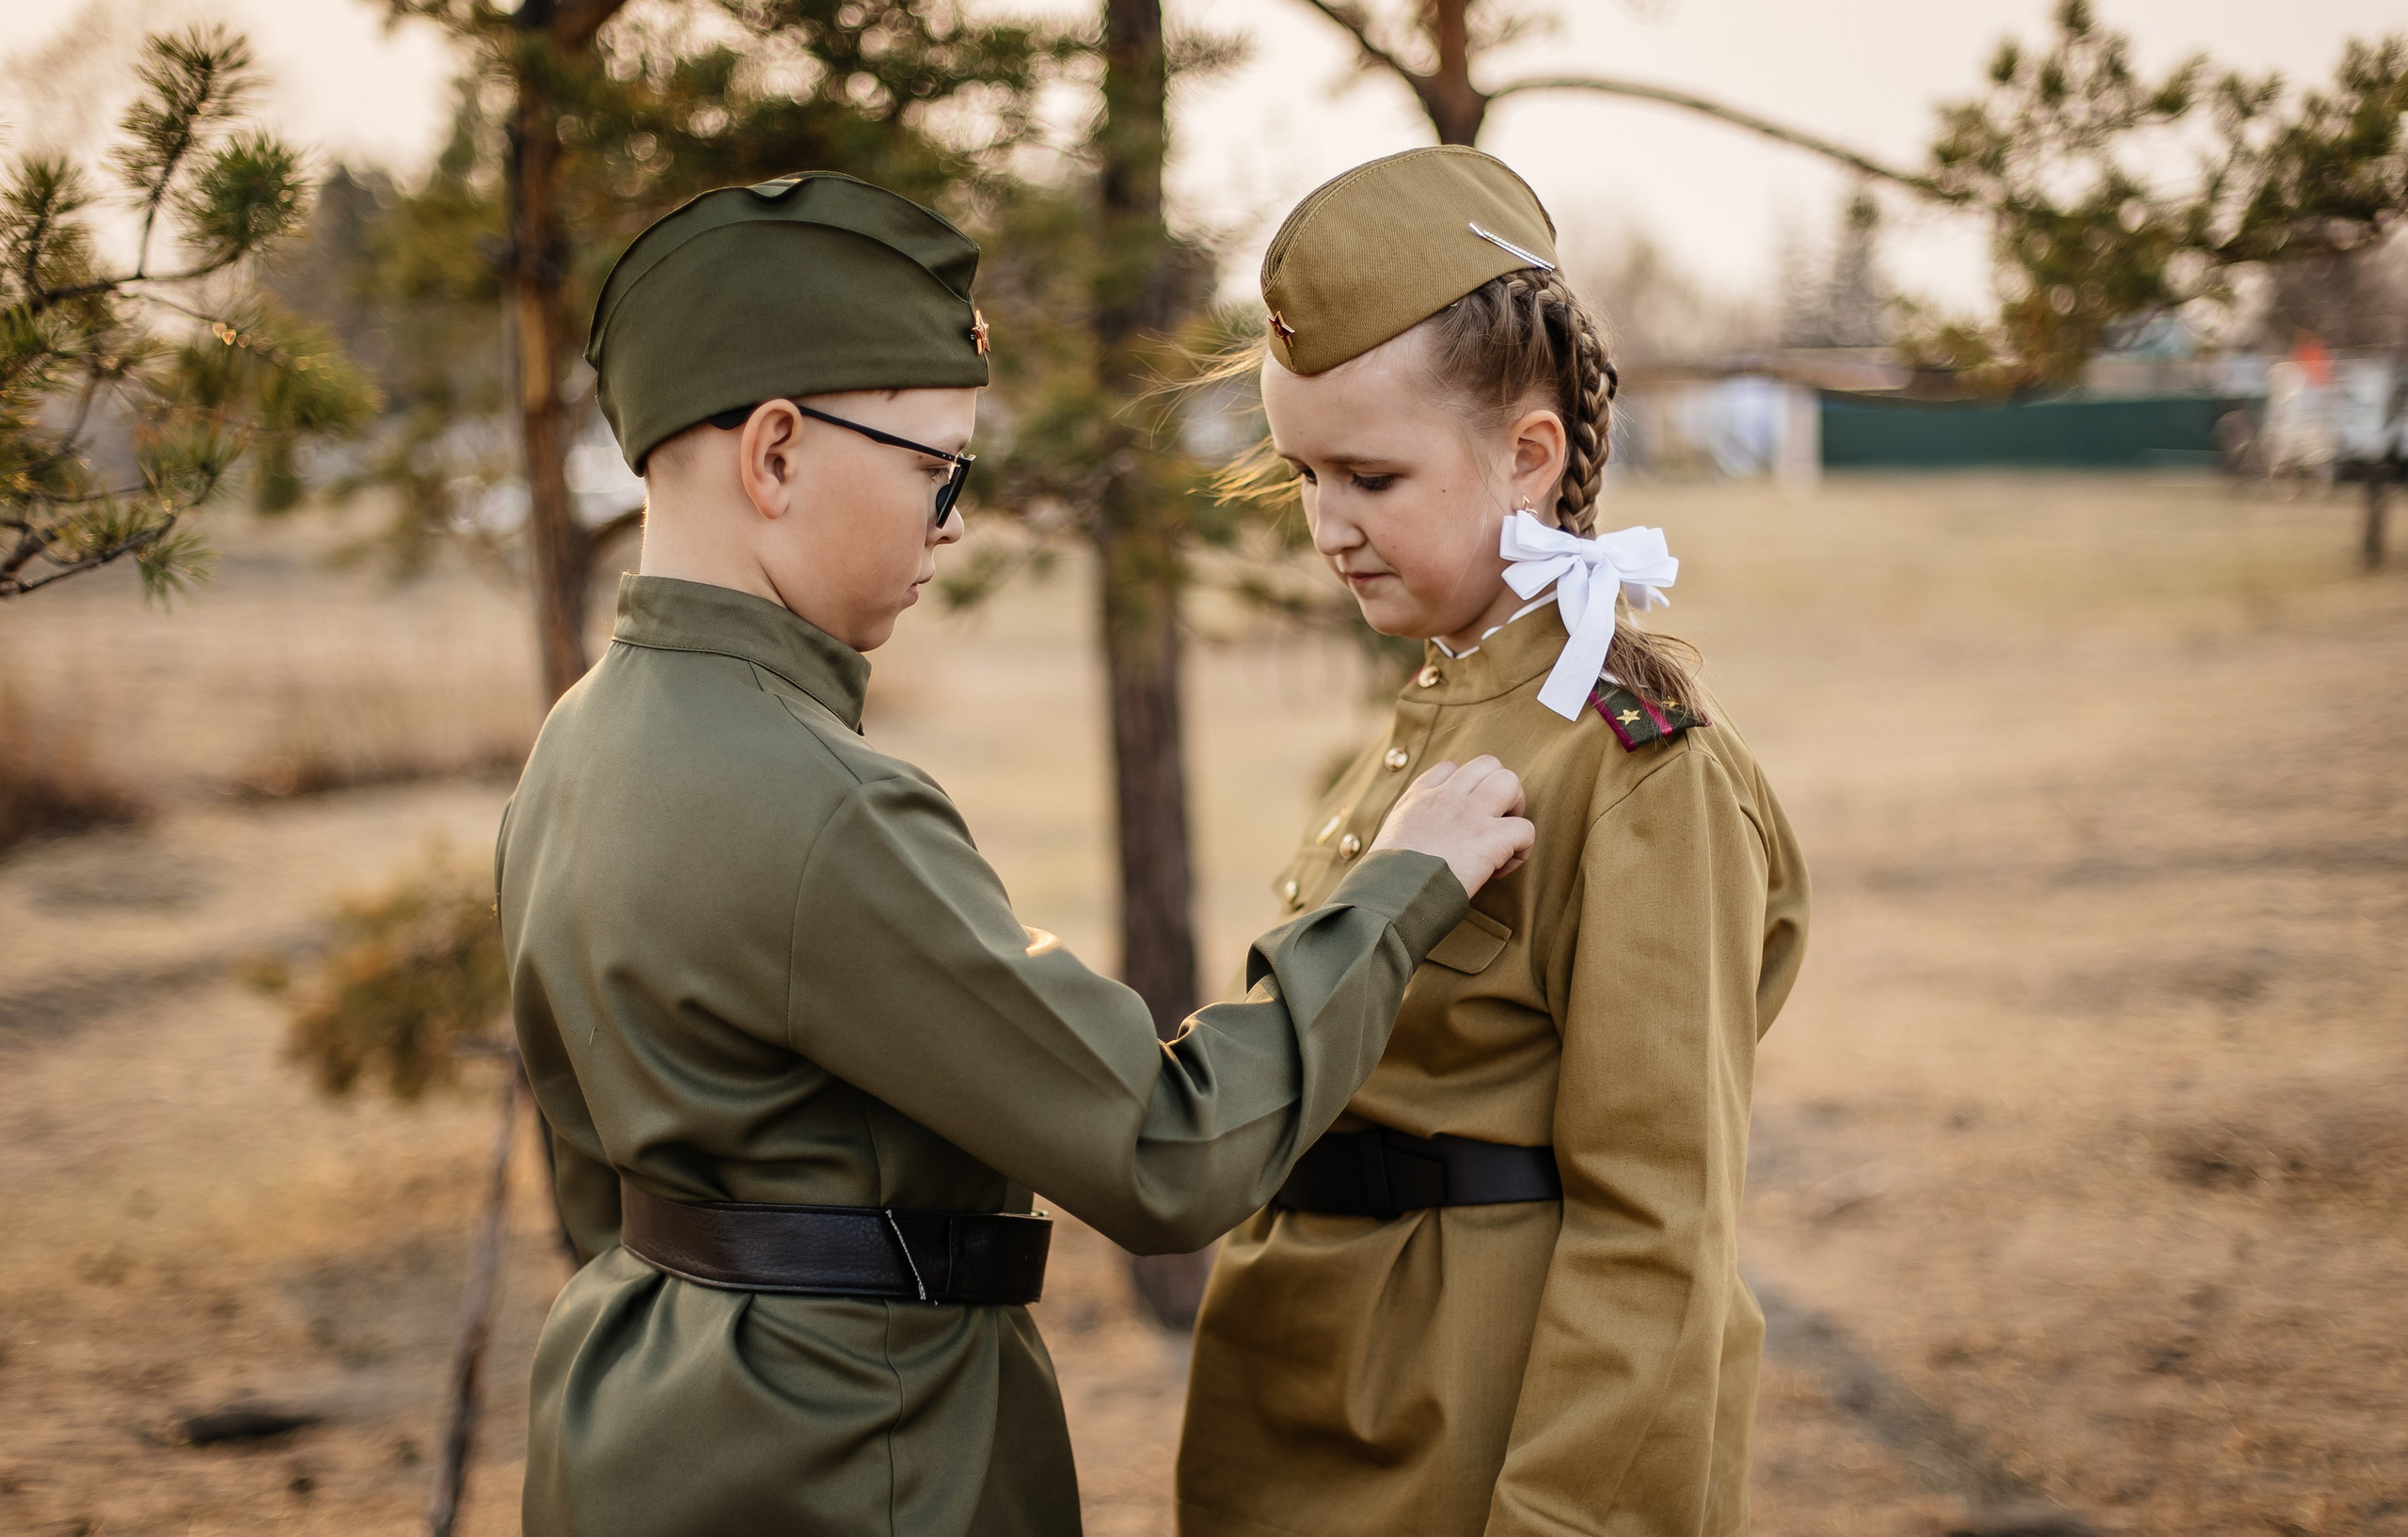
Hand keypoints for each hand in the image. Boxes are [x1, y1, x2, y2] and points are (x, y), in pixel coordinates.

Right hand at [1367, 756, 1533, 898]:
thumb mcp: (1390, 837)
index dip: (1465, 789)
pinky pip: (1525, 829)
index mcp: (1419, 797)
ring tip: (1504, 836)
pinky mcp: (1490, 839)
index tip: (1462, 819)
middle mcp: (1446, 797)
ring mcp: (1470, 814)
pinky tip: (1501, 869)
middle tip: (1493, 821)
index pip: (1451, 768)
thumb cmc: (1386, 878)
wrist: (1390, 896)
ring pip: (1510, 781)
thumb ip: (1412, 825)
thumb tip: (1426, 841)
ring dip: (1515, 808)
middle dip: (1498, 789)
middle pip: (1487, 764)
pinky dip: (1522, 849)